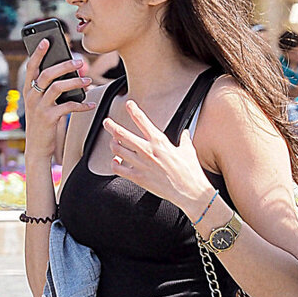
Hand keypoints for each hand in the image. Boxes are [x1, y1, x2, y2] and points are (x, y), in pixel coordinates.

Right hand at [23, 38, 93, 159]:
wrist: (37, 148)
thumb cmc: (44, 123)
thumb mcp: (43, 104)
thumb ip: (50, 90)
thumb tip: (69, 75)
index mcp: (28, 90)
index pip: (31, 67)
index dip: (38, 52)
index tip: (47, 40)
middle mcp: (31, 97)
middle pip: (47, 74)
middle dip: (64, 65)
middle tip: (79, 61)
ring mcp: (39, 107)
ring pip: (57, 87)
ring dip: (75, 82)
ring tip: (88, 80)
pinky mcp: (48, 118)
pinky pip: (68, 106)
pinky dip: (82, 105)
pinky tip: (91, 104)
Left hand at [103, 100, 213, 216]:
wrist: (189, 192)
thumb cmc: (190, 172)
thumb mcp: (189, 151)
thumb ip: (185, 140)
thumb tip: (185, 133)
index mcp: (159, 141)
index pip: (142, 120)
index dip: (133, 110)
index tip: (129, 104)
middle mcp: (147, 151)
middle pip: (121, 134)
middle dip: (111, 126)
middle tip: (107, 122)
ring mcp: (141, 164)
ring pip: (117, 150)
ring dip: (113, 144)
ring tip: (113, 142)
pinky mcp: (138, 178)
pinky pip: (118, 169)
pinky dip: (114, 164)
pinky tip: (116, 162)